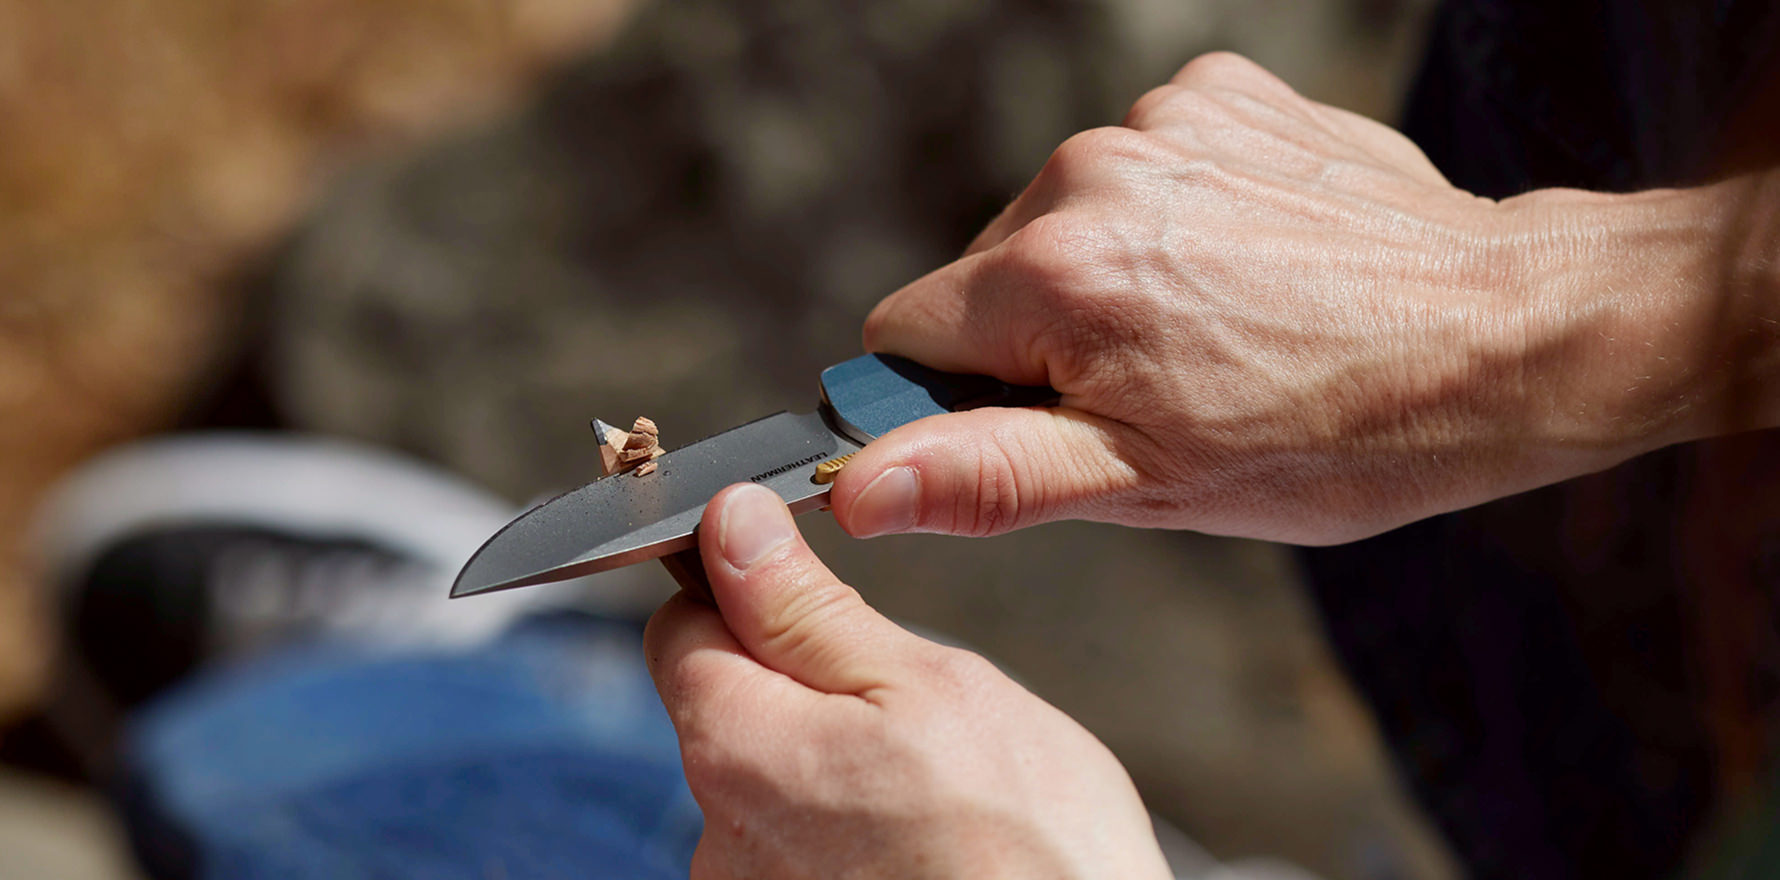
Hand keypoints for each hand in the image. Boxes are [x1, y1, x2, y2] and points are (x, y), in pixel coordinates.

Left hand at [645, 483, 1172, 879]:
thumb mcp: (928, 685)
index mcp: (737, 746)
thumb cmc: (1028, 849)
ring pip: (776, 787)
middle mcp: (717, 837)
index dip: (751, 595)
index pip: (682, 626)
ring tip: (936, 800)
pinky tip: (924, 851)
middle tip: (914, 716)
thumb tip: (732, 523)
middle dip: (809, 693)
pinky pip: (804, 855)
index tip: (817, 600)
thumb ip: (807, 606)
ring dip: (837, 773)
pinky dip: (853, 841)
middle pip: (731, 713)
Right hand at [828, 52, 1716, 544]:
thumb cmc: (1338, 432)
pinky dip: (1175, 216)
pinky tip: (1249, 265)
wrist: (1508, 335)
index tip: (1047, 426)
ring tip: (1220, 330)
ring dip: (1110, 278)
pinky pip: (1140, 165)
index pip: (902, 334)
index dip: (956, 399)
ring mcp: (1161, 121)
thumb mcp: (1150, 483)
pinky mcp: (1219, 93)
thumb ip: (984, 475)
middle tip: (1159, 390)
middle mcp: (1087, 174)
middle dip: (1040, 340)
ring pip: (1062, 221)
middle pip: (985, 276)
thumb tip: (857, 481)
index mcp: (1051, 276)